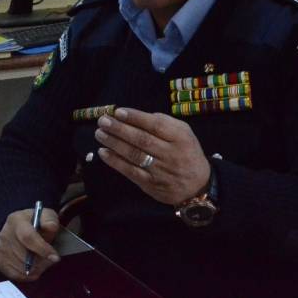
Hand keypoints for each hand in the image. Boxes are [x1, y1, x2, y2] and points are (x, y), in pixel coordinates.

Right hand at [0, 207, 60, 281]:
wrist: (21, 228)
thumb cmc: (37, 224)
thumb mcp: (46, 216)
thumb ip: (50, 220)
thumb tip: (50, 226)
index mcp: (16, 220)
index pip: (27, 237)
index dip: (42, 249)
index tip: (55, 257)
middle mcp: (5, 234)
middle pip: (25, 255)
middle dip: (41, 260)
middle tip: (50, 258)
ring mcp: (1, 248)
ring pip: (21, 267)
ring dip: (36, 268)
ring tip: (41, 260)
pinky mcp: (0, 261)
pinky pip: (17, 275)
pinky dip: (28, 274)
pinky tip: (34, 266)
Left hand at [95, 107, 209, 204]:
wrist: (198, 185)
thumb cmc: (185, 152)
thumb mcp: (183, 133)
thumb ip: (164, 122)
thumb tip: (136, 115)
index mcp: (180, 138)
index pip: (156, 125)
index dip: (136, 118)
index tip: (118, 111)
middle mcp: (171, 154)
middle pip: (142, 139)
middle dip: (119, 129)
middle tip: (103, 121)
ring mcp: (161, 171)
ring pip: (134, 155)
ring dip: (114, 143)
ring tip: (100, 134)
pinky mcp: (151, 184)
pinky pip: (131, 172)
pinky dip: (115, 162)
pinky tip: (103, 152)